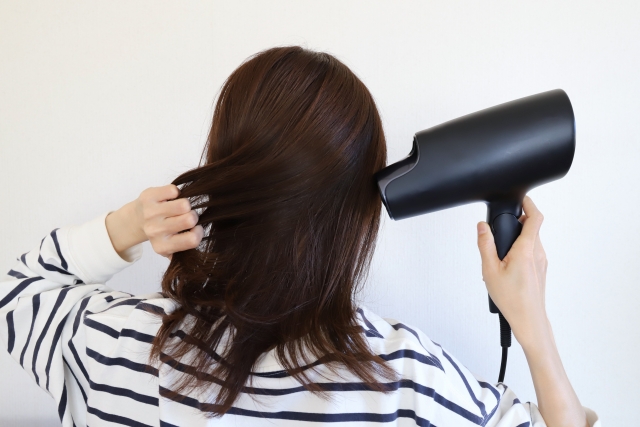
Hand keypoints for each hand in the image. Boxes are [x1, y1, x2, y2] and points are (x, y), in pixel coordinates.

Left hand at [131, 184, 204, 260]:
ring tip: (178, 208)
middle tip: (185, 216)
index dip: (199, 232)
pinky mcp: (148, 197)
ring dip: (185, 204)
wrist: (135, 219)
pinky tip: (170, 199)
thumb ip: (185, 248)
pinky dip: (176, 193)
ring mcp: (151, 213)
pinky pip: (174, 191)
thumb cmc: (160, 231)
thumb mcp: (170, 247)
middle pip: (190, 219)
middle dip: (193, 216)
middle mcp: (155, 231)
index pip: (193, 239)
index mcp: (163, 246)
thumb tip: (196, 238)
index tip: (195, 228)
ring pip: (184, 204)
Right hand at [476, 195, 549, 349]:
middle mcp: (538, 253)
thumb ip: (485, 245)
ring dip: (517, 240)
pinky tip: (507, 267)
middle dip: (516, 225)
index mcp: (526, 250)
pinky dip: (520, 251)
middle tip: (500, 232)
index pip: (535, 218)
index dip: (529, 204)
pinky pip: (532, 252)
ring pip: (531, 241)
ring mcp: (542, 262)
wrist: (529, 320)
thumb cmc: (512, 299)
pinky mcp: (541, 269)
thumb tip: (482, 227)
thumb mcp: (490, 270)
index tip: (522, 199)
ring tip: (500, 256)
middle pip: (531, 228)